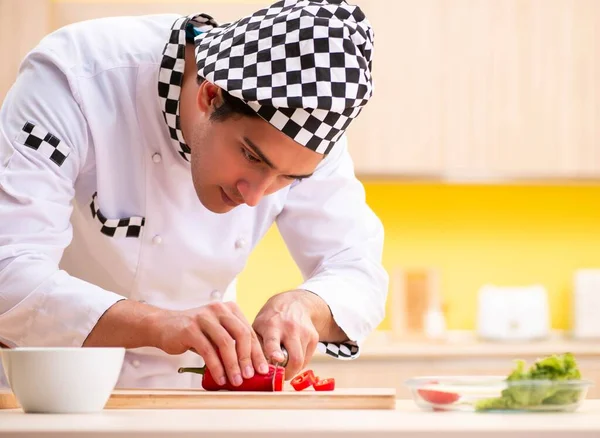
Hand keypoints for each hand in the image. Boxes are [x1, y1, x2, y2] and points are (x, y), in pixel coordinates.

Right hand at [148, 301, 269, 386]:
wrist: (163, 325)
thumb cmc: (194, 332)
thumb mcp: (216, 332)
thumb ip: (231, 343)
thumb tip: (250, 367)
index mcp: (229, 309)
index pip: (249, 331)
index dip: (257, 352)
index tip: (262, 369)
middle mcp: (219, 309)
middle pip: (241, 334)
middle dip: (247, 358)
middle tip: (250, 375)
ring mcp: (204, 318)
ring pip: (225, 343)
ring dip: (233, 365)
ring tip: (236, 380)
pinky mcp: (190, 329)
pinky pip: (208, 350)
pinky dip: (216, 366)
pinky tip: (220, 377)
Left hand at [252, 290, 320, 377]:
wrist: (294, 303)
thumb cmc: (271, 319)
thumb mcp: (258, 327)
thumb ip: (256, 347)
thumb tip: (254, 370)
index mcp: (272, 326)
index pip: (273, 341)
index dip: (275, 352)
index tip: (276, 359)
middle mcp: (290, 329)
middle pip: (295, 358)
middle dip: (288, 373)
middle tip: (280, 376)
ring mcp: (304, 333)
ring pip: (301, 361)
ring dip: (293, 368)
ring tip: (284, 364)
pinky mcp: (314, 337)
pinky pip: (307, 359)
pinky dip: (300, 362)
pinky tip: (292, 355)